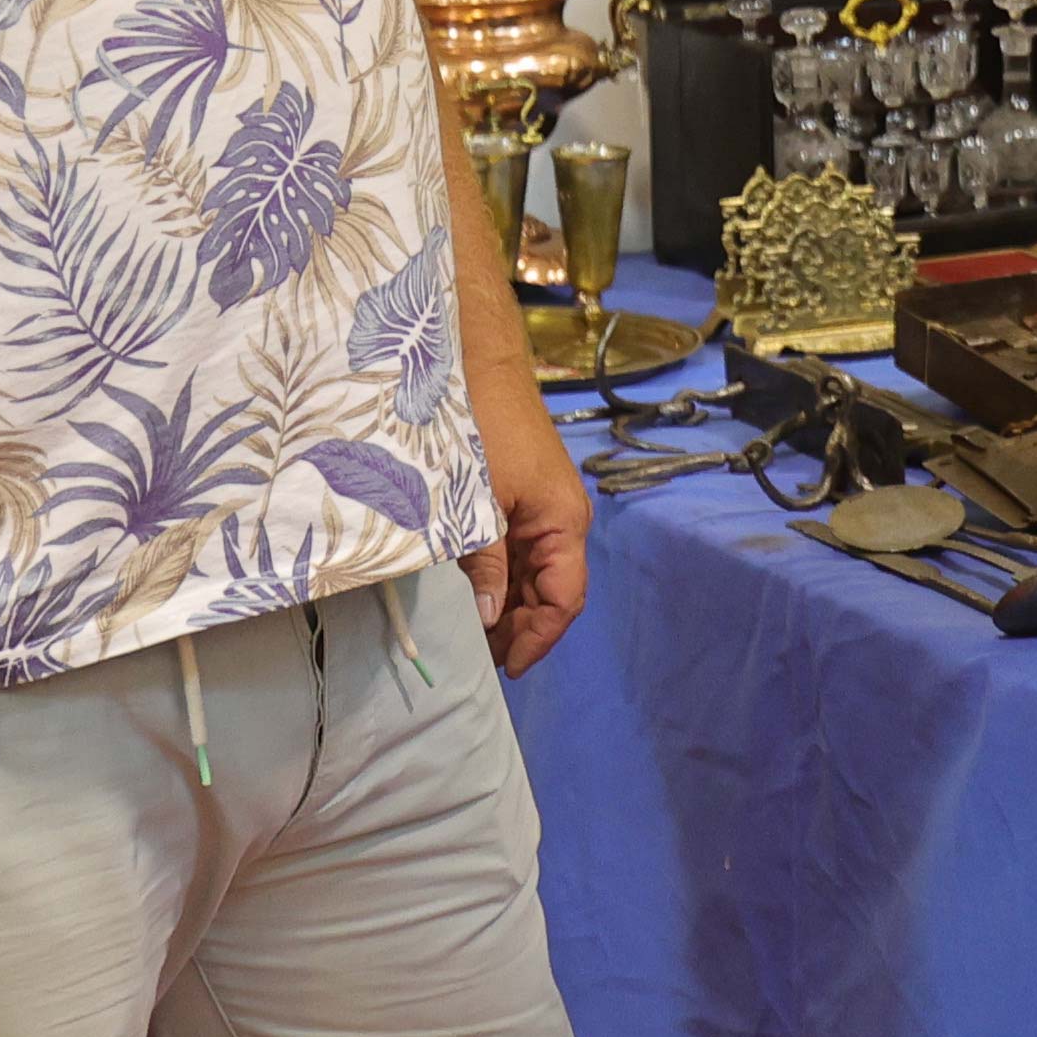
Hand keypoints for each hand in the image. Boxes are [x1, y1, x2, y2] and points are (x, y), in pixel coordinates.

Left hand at [464, 400, 593, 675]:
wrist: (480, 368)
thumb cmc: (486, 430)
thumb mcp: (481, 503)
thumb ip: (485, 562)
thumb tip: (487, 620)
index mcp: (564, 524)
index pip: (563, 600)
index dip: (537, 638)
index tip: (506, 668)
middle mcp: (563, 523)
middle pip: (551, 594)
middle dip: (520, 630)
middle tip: (479, 658)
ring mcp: (544, 512)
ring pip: (534, 577)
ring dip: (508, 608)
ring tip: (471, 636)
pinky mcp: (524, 501)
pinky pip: (519, 555)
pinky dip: (500, 581)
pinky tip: (472, 596)